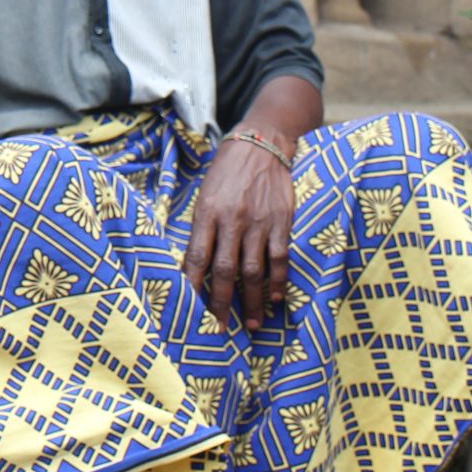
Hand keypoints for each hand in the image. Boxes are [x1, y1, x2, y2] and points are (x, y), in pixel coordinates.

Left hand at [183, 131, 292, 329]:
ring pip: (254, 270)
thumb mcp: (206, 194)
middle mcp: (233, 220)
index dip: (193, 287)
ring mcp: (260, 222)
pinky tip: (276, 298)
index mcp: (208, 213)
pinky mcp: (282, 221)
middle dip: (222, 303)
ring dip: (253, 300)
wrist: (263, 143)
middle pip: (226, 270)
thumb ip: (202, 228)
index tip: (189, 312)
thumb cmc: (227, 171)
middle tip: (221, 328)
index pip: (197, 258)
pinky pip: (280, 258)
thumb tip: (195, 266)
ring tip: (253, 323)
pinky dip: (278, 281)